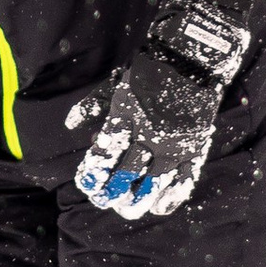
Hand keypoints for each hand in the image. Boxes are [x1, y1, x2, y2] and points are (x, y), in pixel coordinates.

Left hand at [70, 0, 253, 220]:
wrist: (192, 57)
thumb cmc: (149, 69)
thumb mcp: (116, 84)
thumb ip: (93, 106)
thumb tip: (69, 125)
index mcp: (127, 116)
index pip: (105, 152)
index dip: (93, 172)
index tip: (86, 183)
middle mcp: (150, 133)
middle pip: (126, 173)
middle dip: (111, 191)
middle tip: (102, 201)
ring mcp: (175, 142)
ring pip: (153, 182)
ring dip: (136, 199)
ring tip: (125, 209)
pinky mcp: (196, 147)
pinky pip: (184, 180)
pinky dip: (171, 197)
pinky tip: (158, 208)